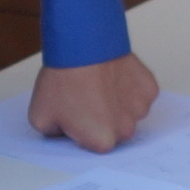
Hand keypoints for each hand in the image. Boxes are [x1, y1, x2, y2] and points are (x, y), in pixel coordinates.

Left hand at [27, 52, 157, 150]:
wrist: (81, 46)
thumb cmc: (64, 79)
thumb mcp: (40, 118)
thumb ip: (55, 134)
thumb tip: (64, 132)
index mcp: (101, 141)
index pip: (93, 143)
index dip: (81, 129)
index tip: (74, 115)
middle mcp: (125, 130)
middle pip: (114, 131)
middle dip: (102, 120)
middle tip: (85, 99)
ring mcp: (140, 109)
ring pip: (129, 113)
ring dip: (117, 104)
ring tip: (98, 85)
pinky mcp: (149, 89)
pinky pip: (139, 94)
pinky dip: (129, 88)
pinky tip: (113, 77)